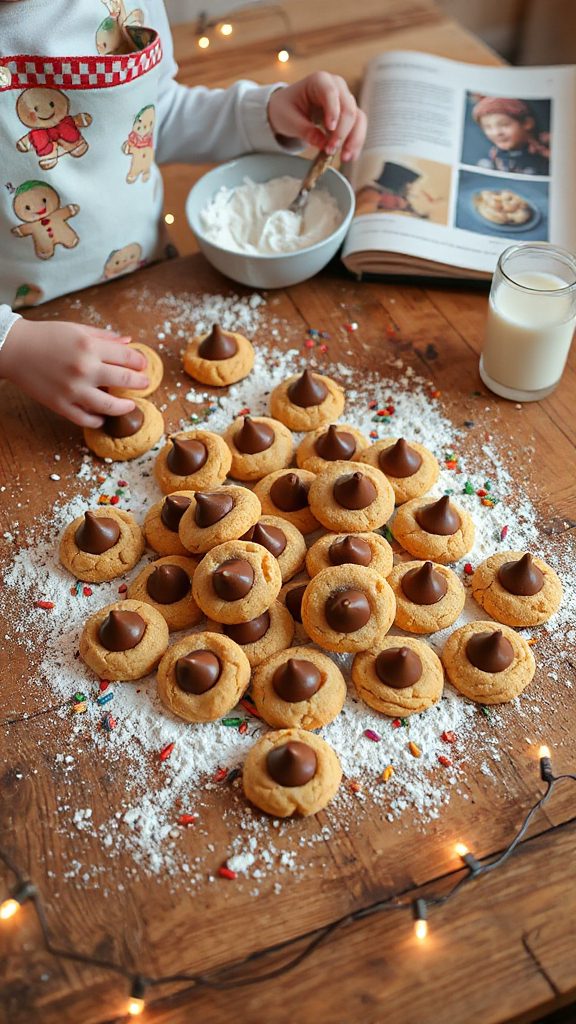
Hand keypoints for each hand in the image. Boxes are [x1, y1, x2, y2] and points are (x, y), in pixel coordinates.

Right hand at [0, 319, 148, 426]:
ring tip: (130, 405)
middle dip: (140, 383)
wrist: (14, 349)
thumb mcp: (77, 329)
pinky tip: (102, 417)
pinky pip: (86, 419)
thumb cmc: (46, 336)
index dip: (140, 362)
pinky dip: (98, 420)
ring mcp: (73, 390)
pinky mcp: (61, 405)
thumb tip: (129, 342)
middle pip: (125, 380)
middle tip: (144, 384)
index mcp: (90, 347)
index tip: (143, 366)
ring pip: (110, 406)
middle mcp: (85, 369)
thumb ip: (105, 337)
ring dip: (125, 407)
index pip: (127, 357)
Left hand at [268, 72, 366, 161]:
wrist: (287, 108)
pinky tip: (350, 157)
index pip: (331, 92)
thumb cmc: (285, 108)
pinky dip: (355, 143)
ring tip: (345, 158)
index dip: (333, 110)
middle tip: (331, 150)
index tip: (330, 129)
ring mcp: (345, 101)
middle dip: (342, 131)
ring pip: (358, 118)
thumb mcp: (288, 119)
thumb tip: (322, 144)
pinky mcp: (348, 115)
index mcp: (319, 81)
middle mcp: (337, 87)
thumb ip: (305, 130)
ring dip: (354, 139)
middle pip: (348, 108)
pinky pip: (357, 128)